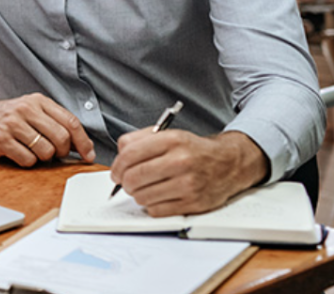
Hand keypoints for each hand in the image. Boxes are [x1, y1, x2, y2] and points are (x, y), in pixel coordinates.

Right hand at [0, 94, 95, 167]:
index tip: (88, 154)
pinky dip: (27, 162)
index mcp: (37, 101)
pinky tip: (19, 153)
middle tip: (54, 153)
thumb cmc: (7, 117)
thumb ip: (54, 122)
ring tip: (33, 151)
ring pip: (46, 151)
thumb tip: (82, 146)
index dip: (83, 141)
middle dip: (62, 152)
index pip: (70, 121)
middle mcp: (26, 109)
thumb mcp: (30, 110)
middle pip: (61, 138)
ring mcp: (12, 124)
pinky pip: (28, 160)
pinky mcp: (1, 140)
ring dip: (43, 158)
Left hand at [109, 129, 268, 215]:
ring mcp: (188, 184)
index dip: (117, 166)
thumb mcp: (167, 134)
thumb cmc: (193, 150)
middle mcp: (181, 161)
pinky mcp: (193, 203)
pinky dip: (151, 205)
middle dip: (124, 182)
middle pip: (133, 177)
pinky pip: (156, 210)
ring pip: (142, 196)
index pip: (129, 155)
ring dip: (137, 194)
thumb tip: (118, 156)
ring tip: (145, 188)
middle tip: (126, 182)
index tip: (116, 172)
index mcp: (172, 140)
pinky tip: (158, 196)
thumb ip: (138, 140)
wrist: (228, 163)